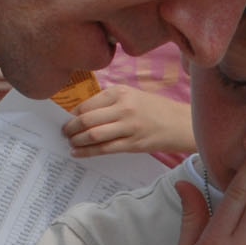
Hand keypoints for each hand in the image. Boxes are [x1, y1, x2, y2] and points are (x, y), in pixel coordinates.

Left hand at [62, 81, 193, 156]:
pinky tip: (78, 153)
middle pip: (87, 119)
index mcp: (121, 92)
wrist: (181, 123)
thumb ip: (110, 102)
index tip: (67, 120)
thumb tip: (82, 114)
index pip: (88, 104)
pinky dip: (87, 152)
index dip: (73, 114)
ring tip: (70, 143)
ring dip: (77, 141)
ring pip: (93, 135)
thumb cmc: (156, 109)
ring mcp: (128, 126)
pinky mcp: (133, 144)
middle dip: (70, 128)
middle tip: (64, 133)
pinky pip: (104, 149)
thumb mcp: (133, 96)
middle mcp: (124, 107)